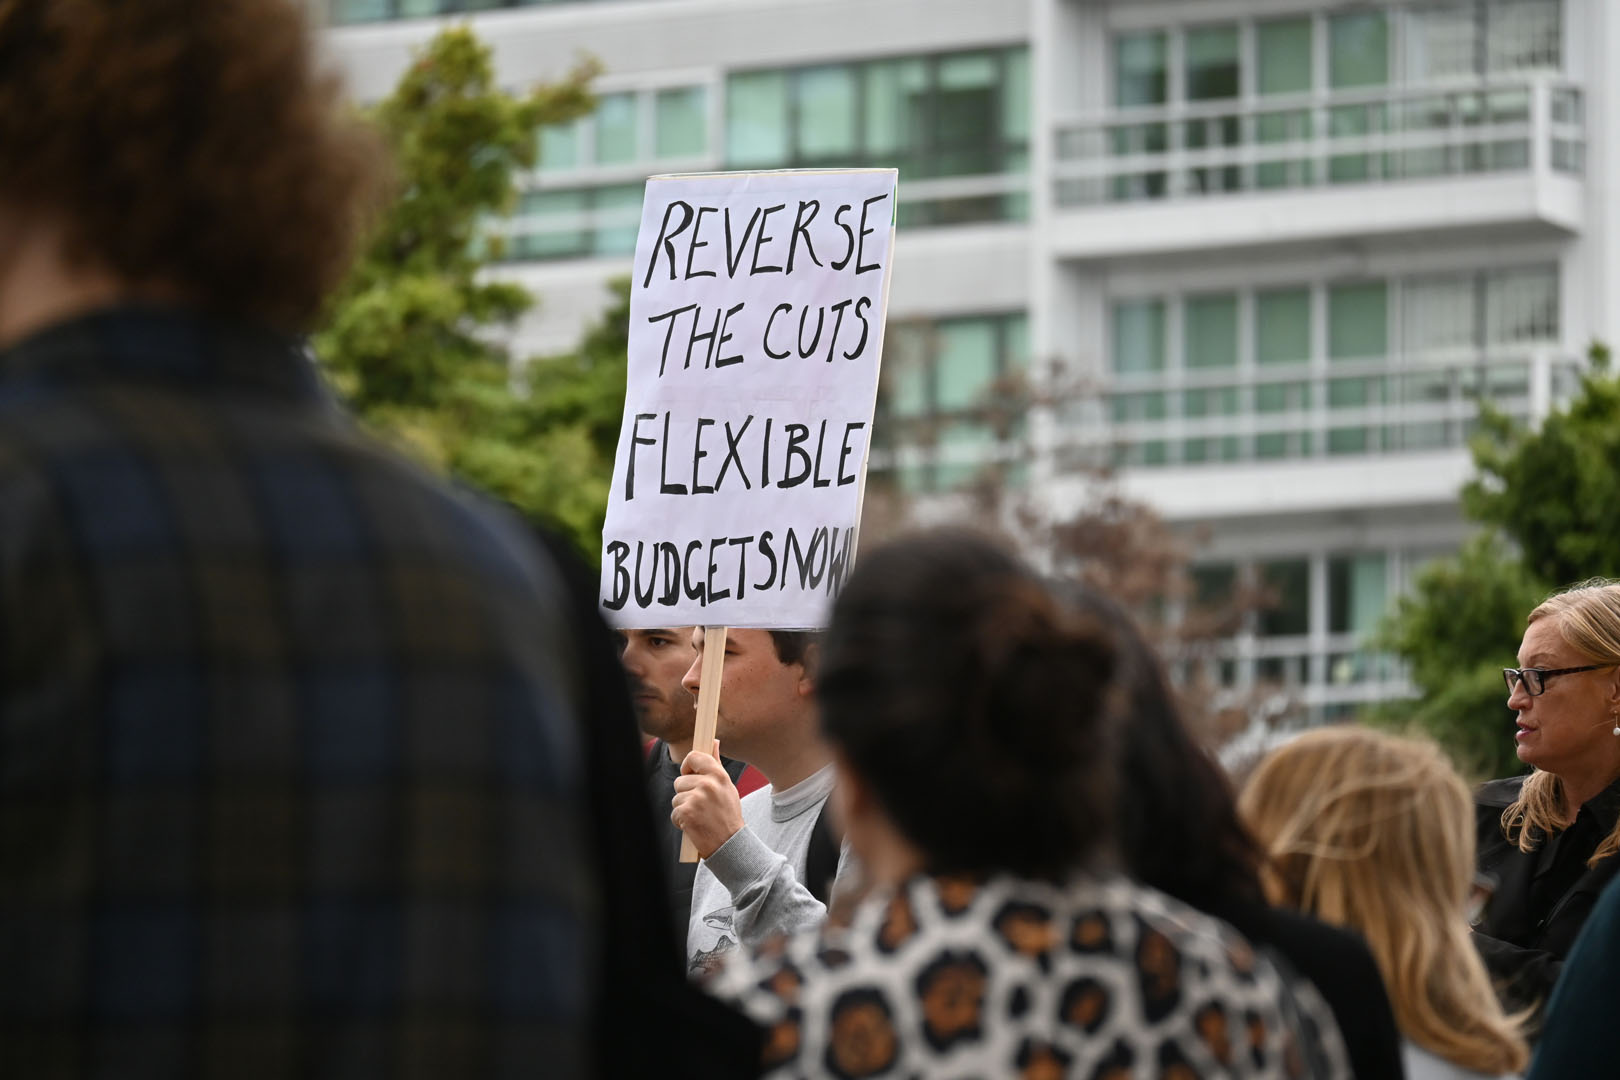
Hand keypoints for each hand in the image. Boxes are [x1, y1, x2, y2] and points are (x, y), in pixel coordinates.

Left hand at [672, 741, 744, 858]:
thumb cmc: (727, 814)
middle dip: (686, 794)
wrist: (730, 844)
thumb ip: (716, 764)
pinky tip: (694, 825)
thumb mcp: (727, 787)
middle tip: (701, 806)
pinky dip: (681, 821)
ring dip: (683, 809)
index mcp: (718, 775)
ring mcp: (696, 798)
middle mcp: (708, 784)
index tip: (690, 775)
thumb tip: (714, 741)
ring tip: (699, 816)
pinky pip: (674, 812)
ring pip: (676, 797)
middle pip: (680, 781)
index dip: (688, 766)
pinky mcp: (687, 813)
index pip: (694, 757)